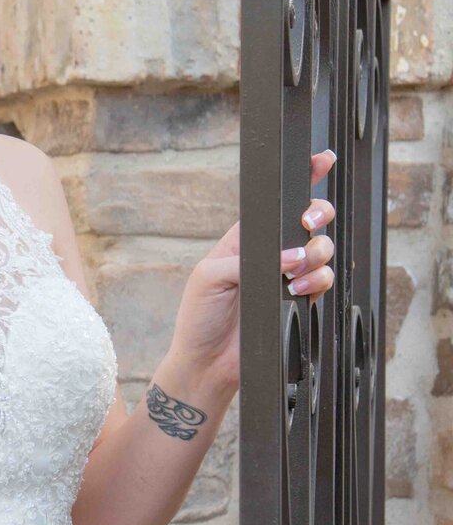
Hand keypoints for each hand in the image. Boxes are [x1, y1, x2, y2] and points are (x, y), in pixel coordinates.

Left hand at [168, 148, 337, 399]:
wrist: (207, 363)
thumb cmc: (199, 317)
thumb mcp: (209, 277)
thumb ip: (249, 260)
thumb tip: (290, 256)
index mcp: (245, 238)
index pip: (275, 203)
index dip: (301, 179)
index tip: (321, 160)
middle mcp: (270, 253)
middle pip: (310, 219)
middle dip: (318, 213)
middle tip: (308, 222)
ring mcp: (288, 277)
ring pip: (322, 250)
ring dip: (316, 255)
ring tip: (294, 274)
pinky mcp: (299, 301)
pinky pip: (324, 281)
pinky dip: (317, 282)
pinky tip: (298, 291)